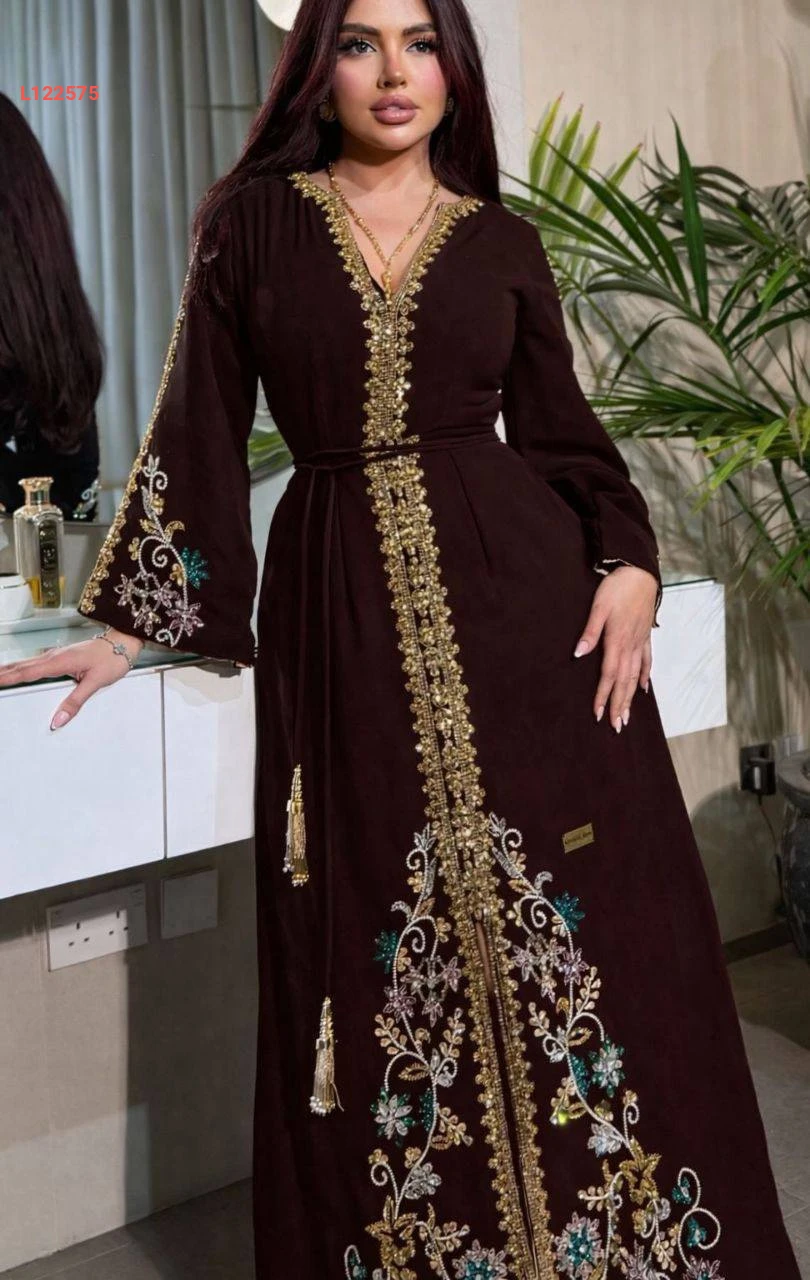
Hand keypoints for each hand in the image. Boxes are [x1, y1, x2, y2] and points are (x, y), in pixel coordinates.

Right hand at [0, 628, 144, 729]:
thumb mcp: (95, 683)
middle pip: (21, 666)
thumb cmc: (112, 658)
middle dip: (2, 673)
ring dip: (9, 669)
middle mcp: (54, 656)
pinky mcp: (61, 656)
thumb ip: (75, 702)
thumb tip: (58, 720)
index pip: (26, 672)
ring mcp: (56, 655)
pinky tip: (17, 670)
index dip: (7, 678)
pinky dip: (21, 667)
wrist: (123, 643)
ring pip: (26, 663)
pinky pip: (35, 662)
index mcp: (59, 661)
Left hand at [572, 565, 657, 732]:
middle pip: (624, 681)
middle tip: (617, 726)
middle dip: (619, 705)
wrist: (640, 572)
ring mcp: (640, 641)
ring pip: (636, 675)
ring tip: (628, 716)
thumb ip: (590, 632)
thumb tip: (578, 654)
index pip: (609, 675)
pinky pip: (647, 661)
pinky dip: (645, 676)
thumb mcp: (598, 607)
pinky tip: (644, 689)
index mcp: (617, 640)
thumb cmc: (617, 587)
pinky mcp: (645, 635)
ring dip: (631, 697)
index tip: (599, 713)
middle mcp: (631, 645)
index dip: (604, 695)